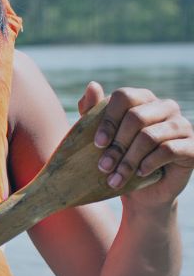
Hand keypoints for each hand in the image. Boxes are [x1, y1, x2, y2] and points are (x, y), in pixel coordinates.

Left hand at [78, 82, 193, 205]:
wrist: (143, 191)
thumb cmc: (120, 158)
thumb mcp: (102, 137)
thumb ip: (93, 111)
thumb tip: (92, 84)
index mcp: (143, 99)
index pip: (124, 96)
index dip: (108, 120)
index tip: (97, 144)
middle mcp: (165, 107)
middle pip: (136, 117)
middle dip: (116, 145)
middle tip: (103, 166)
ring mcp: (182, 125)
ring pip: (149, 136)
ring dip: (129, 160)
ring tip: (116, 177)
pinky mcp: (192, 146)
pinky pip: (168, 150)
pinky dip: (149, 163)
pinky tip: (140, 174)